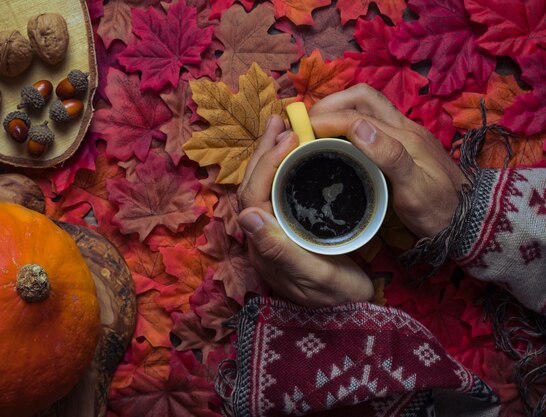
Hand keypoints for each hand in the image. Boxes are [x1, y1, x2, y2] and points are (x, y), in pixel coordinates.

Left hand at [237, 115, 373, 306]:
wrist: (348, 317)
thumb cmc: (338, 300)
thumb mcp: (317, 278)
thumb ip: (281, 251)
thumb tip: (246, 215)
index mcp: (264, 246)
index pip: (253, 196)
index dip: (266, 163)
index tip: (289, 137)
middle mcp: (262, 237)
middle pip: (253, 186)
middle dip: (263, 151)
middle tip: (280, 120)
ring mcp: (273, 232)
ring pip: (262, 187)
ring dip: (269, 156)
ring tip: (282, 127)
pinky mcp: (286, 229)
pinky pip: (276, 192)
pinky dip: (281, 168)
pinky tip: (292, 154)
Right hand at [309, 84, 466, 237]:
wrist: (471, 220)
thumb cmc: (439, 211)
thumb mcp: (414, 190)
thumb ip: (389, 156)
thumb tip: (357, 126)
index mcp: (403, 136)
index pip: (356, 114)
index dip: (325, 119)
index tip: (300, 133)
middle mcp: (404, 127)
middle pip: (362, 96)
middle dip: (331, 103)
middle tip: (306, 123)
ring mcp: (405, 134)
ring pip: (368, 105)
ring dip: (340, 109)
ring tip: (316, 128)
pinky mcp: (404, 144)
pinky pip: (372, 119)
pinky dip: (349, 120)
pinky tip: (337, 139)